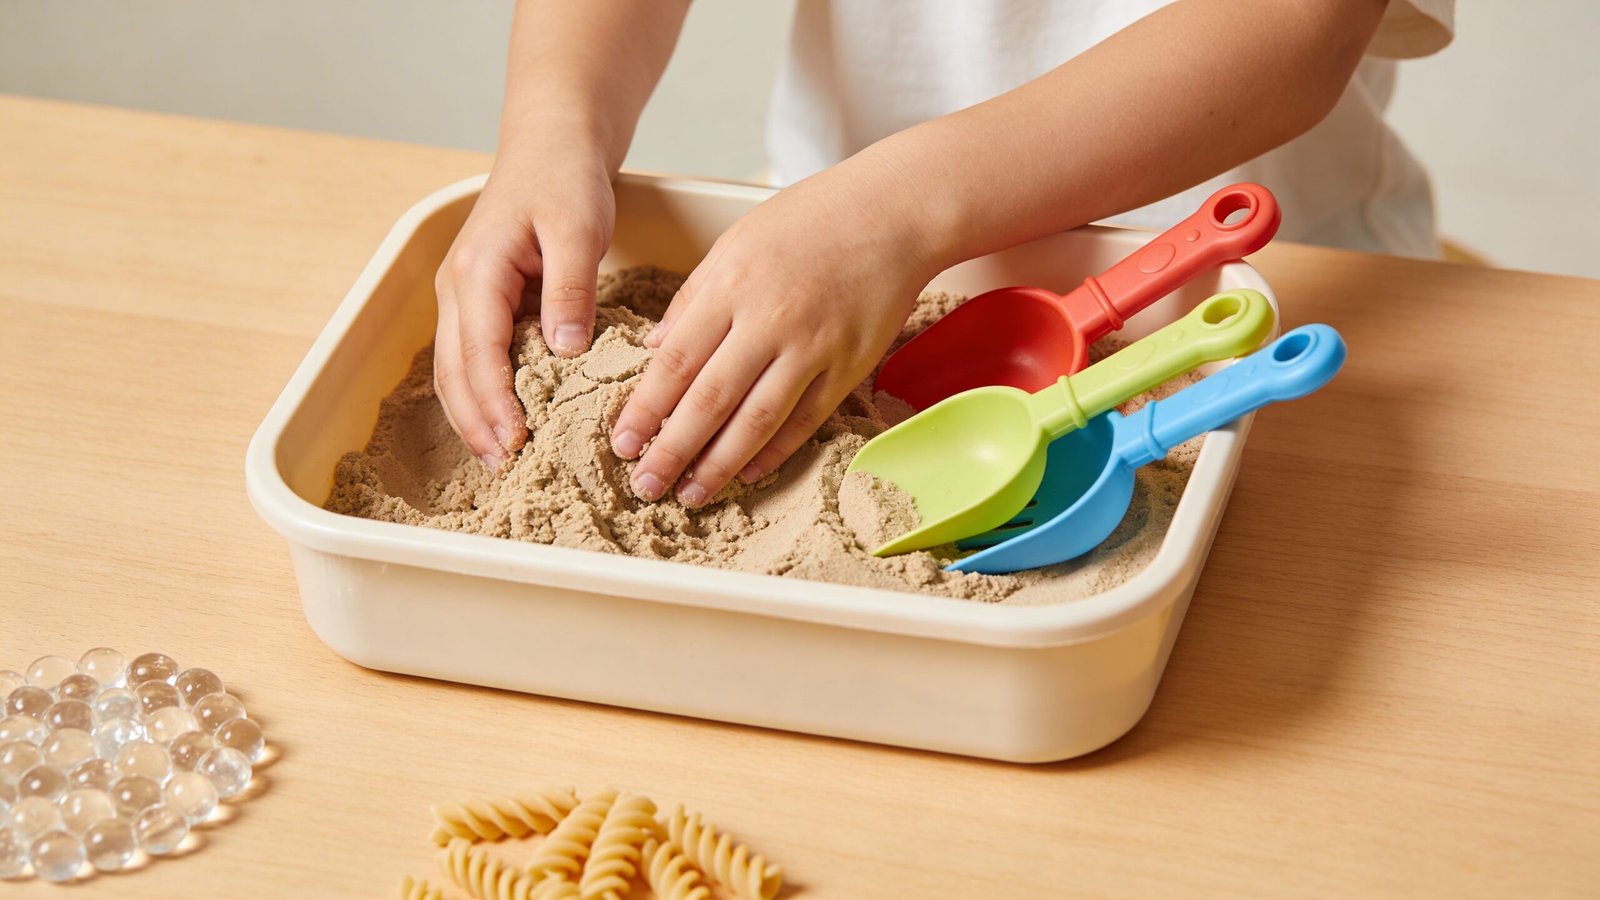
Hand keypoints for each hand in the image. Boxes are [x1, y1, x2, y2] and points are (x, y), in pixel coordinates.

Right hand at [433, 140, 614, 471]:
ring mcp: (465, 299)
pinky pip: (474, 360)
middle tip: (509, 470)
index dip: (494, 404)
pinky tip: (510, 425)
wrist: (552, 145)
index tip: (516, 443)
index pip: (479, 353)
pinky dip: (485, 397)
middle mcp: (458, 291)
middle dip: (477, 425)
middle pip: (454, 373)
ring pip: (456, 371)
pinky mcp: (482, 305)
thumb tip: (565, 350)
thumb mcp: (577, 228)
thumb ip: (570, 288)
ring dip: (475, 418)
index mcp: (477, 273)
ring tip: (504, 461)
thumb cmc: (565, 180)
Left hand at [610, 167, 940, 506]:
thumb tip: (655, 348)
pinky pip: (805, 419)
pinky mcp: (849, 365)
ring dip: (719, 464)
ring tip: (691, 494)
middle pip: (710, 399)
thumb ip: (693, 298)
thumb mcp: (737, 241)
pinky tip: (747, 472)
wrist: (894, 212)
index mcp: (732, 286)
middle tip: (645, 484)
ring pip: (757, 420)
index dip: (645, 409)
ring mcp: (813, 346)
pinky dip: (774, 451)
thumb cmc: (812, 219)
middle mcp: (770, 320)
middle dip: (671, 450)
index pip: (676, 362)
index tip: (622, 442)